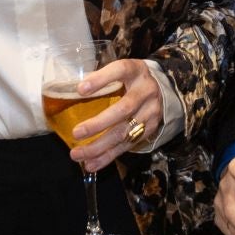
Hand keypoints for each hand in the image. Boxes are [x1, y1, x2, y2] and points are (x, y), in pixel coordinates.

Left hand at [69, 58, 161, 172]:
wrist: (164, 89)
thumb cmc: (133, 79)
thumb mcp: (123, 71)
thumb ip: (103, 78)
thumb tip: (70, 90)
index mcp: (136, 71)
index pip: (120, 71)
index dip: (101, 79)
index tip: (80, 89)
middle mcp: (146, 91)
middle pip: (123, 109)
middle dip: (99, 124)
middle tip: (76, 133)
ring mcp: (150, 112)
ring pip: (125, 132)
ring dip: (99, 146)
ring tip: (77, 154)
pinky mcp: (150, 130)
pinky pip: (127, 146)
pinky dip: (107, 156)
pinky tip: (91, 164)